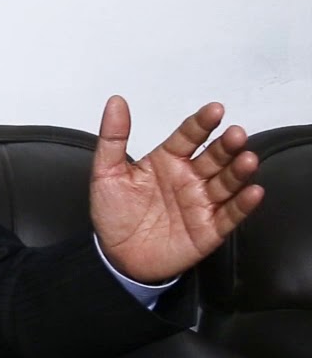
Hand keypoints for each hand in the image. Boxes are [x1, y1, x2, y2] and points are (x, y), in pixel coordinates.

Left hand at [90, 95, 264, 283]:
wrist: (116, 256)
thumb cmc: (113, 212)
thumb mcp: (106, 172)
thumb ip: (113, 138)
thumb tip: (115, 101)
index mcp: (167, 161)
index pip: (188, 136)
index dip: (201, 123)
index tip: (215, 109)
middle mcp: (189, 178)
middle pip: (213, 157)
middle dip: (226, 145)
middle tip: (235, 134)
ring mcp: (201, 203)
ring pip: (226, 182)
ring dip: (238, 171)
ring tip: (247, 159)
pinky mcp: (209, 229)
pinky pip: (230, 215)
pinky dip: (243, 204)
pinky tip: (252, 192)